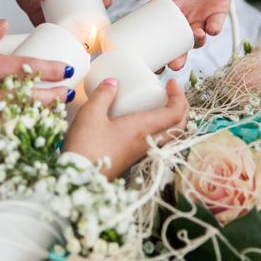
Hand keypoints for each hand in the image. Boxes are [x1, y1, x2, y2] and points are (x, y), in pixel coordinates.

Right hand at [0, 48, 73, 141]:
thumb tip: (12, 61)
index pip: (23, 68)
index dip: (50, 70)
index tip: (65, 70)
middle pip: (27, 99)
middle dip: (53, 97)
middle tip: (67, 94)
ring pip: (17, 122)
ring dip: (39, 118)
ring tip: (54, 114)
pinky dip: (15, 132)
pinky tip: (28, 131)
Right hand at [64, 78, 187, 178]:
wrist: (79, 178)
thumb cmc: (86, 146)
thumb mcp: (91, 113)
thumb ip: (103, 94)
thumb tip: (113, 82)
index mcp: (143, 128)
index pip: (174, 113)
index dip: (179, 96)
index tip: (171, 82)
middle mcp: (148, 142)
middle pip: (178, 126)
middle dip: (181, 107)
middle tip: (172, 92)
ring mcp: (142, 152)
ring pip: (169, 136)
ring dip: (172, 120)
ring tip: (161, 105)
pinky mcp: (133, 158)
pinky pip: (157, 142)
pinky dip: (161, 129)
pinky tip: (145, 123)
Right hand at [142, 0, 233, 69]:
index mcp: (168, 11)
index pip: (161, 37)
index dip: (158, 53)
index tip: (153, 63)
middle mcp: (184, 18)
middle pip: (180, 46)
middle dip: (178, 58)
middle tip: (174, 64)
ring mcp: (201, 16)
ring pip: (198, 39)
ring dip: (197, 43)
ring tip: (196, 36)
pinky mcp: (218, 11)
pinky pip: (216, 26)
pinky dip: (214, 29)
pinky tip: (211, 28)